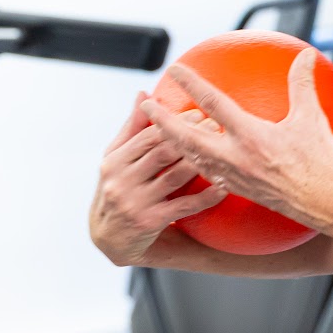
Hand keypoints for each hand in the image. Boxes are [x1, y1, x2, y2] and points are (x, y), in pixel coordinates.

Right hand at [90, 92, 228, 265]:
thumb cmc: (117, 188)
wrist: (109, 239)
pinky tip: (223, 187)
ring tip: (223, 151)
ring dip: (200, 163)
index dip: (174, 123)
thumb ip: (132, 128)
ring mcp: (134, 203)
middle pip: (162, 153)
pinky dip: (205, 197)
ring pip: (174, 177)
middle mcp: (121, 181)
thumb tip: (143, 94)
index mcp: (113, 160)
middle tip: (216, 127)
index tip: (198, 113)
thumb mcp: (117, 159)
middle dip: (191, 138)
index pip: (147, 136)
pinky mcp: (150, 222)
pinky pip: (183, 206)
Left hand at [139, 49, 332, 235]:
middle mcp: (237, 158)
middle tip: (144, 107)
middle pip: (187, 138)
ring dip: (172, 144)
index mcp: (252, 137)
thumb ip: (303, 84)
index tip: (174, 70)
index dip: (192, 85)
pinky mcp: (240, 190)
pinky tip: (189, 157)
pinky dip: (193, 162)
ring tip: (156, 131)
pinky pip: (207, 174)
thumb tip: (303, 56)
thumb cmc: (325, 163)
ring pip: (193, 159)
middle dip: (162, 122)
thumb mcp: (314, 118)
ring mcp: (236, 177)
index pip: (213, 106)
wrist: (331, 206)